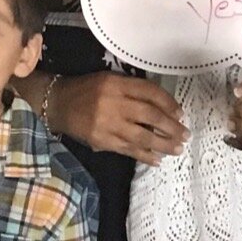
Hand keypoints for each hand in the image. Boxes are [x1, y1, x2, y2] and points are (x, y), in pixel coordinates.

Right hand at [46, 72, 187, 164]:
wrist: (56, 103)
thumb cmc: (85, 90)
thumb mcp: (108, 80)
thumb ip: (131, 90)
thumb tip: (162, 108)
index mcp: (116, 84)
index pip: (150, 92)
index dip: (169, 103)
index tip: (180, 113)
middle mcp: (113, 102)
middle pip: (150, 115)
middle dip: (171, 127)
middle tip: (185, 134)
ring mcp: (107, 124)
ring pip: (142, 136)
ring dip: (163, 144)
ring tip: (177, 149)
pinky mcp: (101, 140)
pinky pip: (128, 150)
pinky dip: (145, 156)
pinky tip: (157, 159)